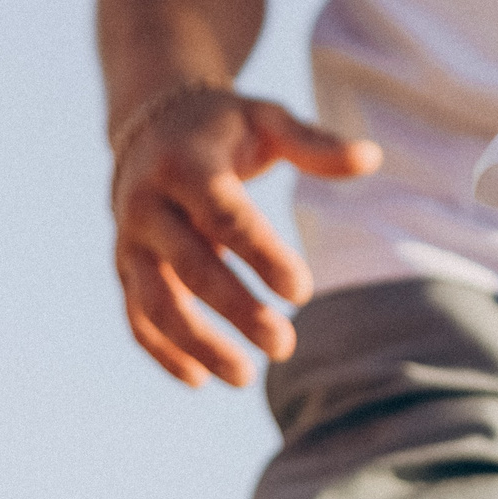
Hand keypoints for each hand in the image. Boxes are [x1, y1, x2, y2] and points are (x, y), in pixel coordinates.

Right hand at [109, 88, 380, 387]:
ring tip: (245, 377)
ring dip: (197, 343)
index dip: (262, 255)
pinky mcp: (125, 267)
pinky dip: (163, 351)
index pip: (225, 217)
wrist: (150, 124)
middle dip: (236, 310)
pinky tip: (200, 379)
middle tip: (285, 344)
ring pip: (155, 303)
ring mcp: (130, 240)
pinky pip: (136, 316)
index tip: (303, 292)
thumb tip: (373, 158)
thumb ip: (314, 142)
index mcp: (185, 167)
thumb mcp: (267, 119)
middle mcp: (148, 206)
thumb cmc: (224, 126)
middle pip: (190, 267)